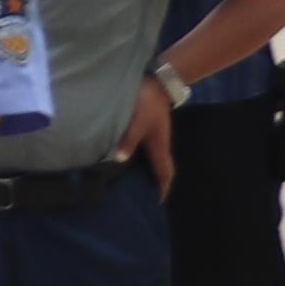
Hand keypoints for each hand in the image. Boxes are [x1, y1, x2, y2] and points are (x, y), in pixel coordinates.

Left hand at [126, 75, 182, 189]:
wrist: (157, 83)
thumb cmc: (148, 105)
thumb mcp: (137, 123)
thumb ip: (128, 141)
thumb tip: (119, 160)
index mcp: (160, 146)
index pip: (165, 173)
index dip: (162, 187)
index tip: (156, 202)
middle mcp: (159, 144)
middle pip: (160, 169)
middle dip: (154, 183)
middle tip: (142, 196)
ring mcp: (155, 137)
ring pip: (153, 159)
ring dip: (147, 171)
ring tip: (132, 182)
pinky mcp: (149, 129)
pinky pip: (146, 150)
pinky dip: (140, 159)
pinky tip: (127, 160)